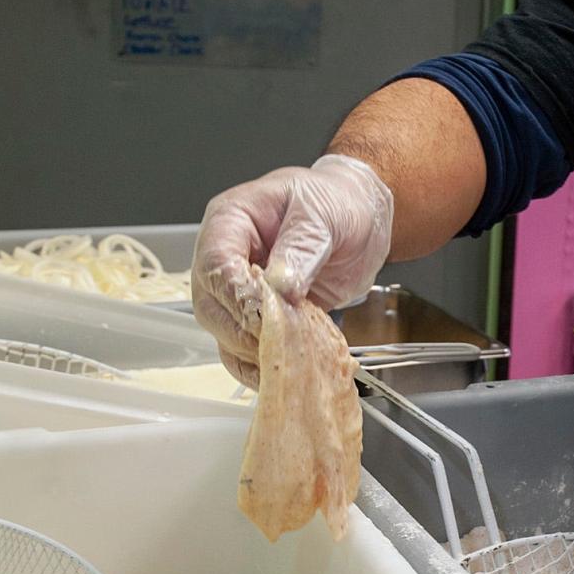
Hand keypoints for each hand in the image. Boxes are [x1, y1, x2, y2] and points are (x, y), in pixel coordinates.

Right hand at [192, 155, 393, 385]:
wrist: (361, 216)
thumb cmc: (336, 202)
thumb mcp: (322, 214)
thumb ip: (301, 248)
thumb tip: (281, 286)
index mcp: (231, 222)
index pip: (215, 264)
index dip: (236, 294)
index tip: (264, 313)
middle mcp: (227, 260)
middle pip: (211, 306)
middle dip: (243, 330)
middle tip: (281, 339)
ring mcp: (240, 293)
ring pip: (225, 334)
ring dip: (253, 352)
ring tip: (288, 358)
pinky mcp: (262, 317)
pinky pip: (247, 350)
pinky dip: (263, 364)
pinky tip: (285, 371)